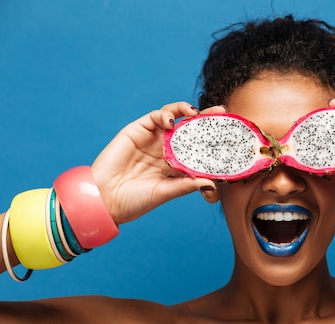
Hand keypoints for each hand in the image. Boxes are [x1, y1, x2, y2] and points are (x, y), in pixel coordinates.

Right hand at [91, 102, 224, 223]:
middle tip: (222, 112)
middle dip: (207, 120)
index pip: (199, 149)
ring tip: (197, 113)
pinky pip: (156, 116)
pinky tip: (172, 120)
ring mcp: (153, 139)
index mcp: (176, 165)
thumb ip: (186, 185)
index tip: (229, 137)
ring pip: (176, 118)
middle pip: (191, 130)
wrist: (104, 199)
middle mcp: (167, 149)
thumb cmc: (134, 201)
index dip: (213, 142)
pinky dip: (166, 113)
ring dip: (188, 112)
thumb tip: (211, 182)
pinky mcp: (138, 130)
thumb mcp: (165, 193)